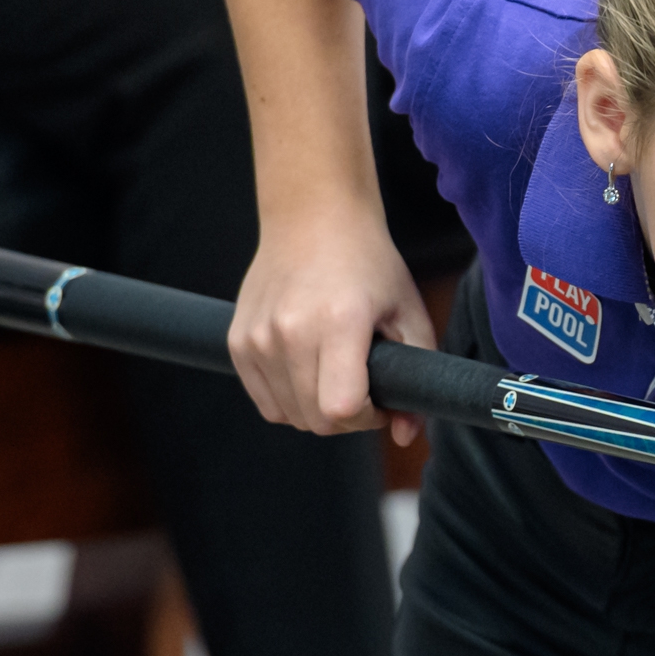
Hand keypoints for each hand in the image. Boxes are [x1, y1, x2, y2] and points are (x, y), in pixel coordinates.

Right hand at [229, 214, 433, 444]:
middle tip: (365, 389)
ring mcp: (257, 338)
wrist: (312, 219)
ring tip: (338, 375)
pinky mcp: (237, 342)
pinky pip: (266, 402)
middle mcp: (289, 331)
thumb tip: (406, 435)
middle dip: (349, 419)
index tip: (381, 398)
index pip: (341, 409)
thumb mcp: (409, 314)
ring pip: (289, 416)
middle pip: (316, 420)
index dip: (368, 418)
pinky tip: (310, 371)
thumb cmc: (368, 264)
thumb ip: (417, 377)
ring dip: (318, 410)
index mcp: (337, 322)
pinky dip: (290, 400)